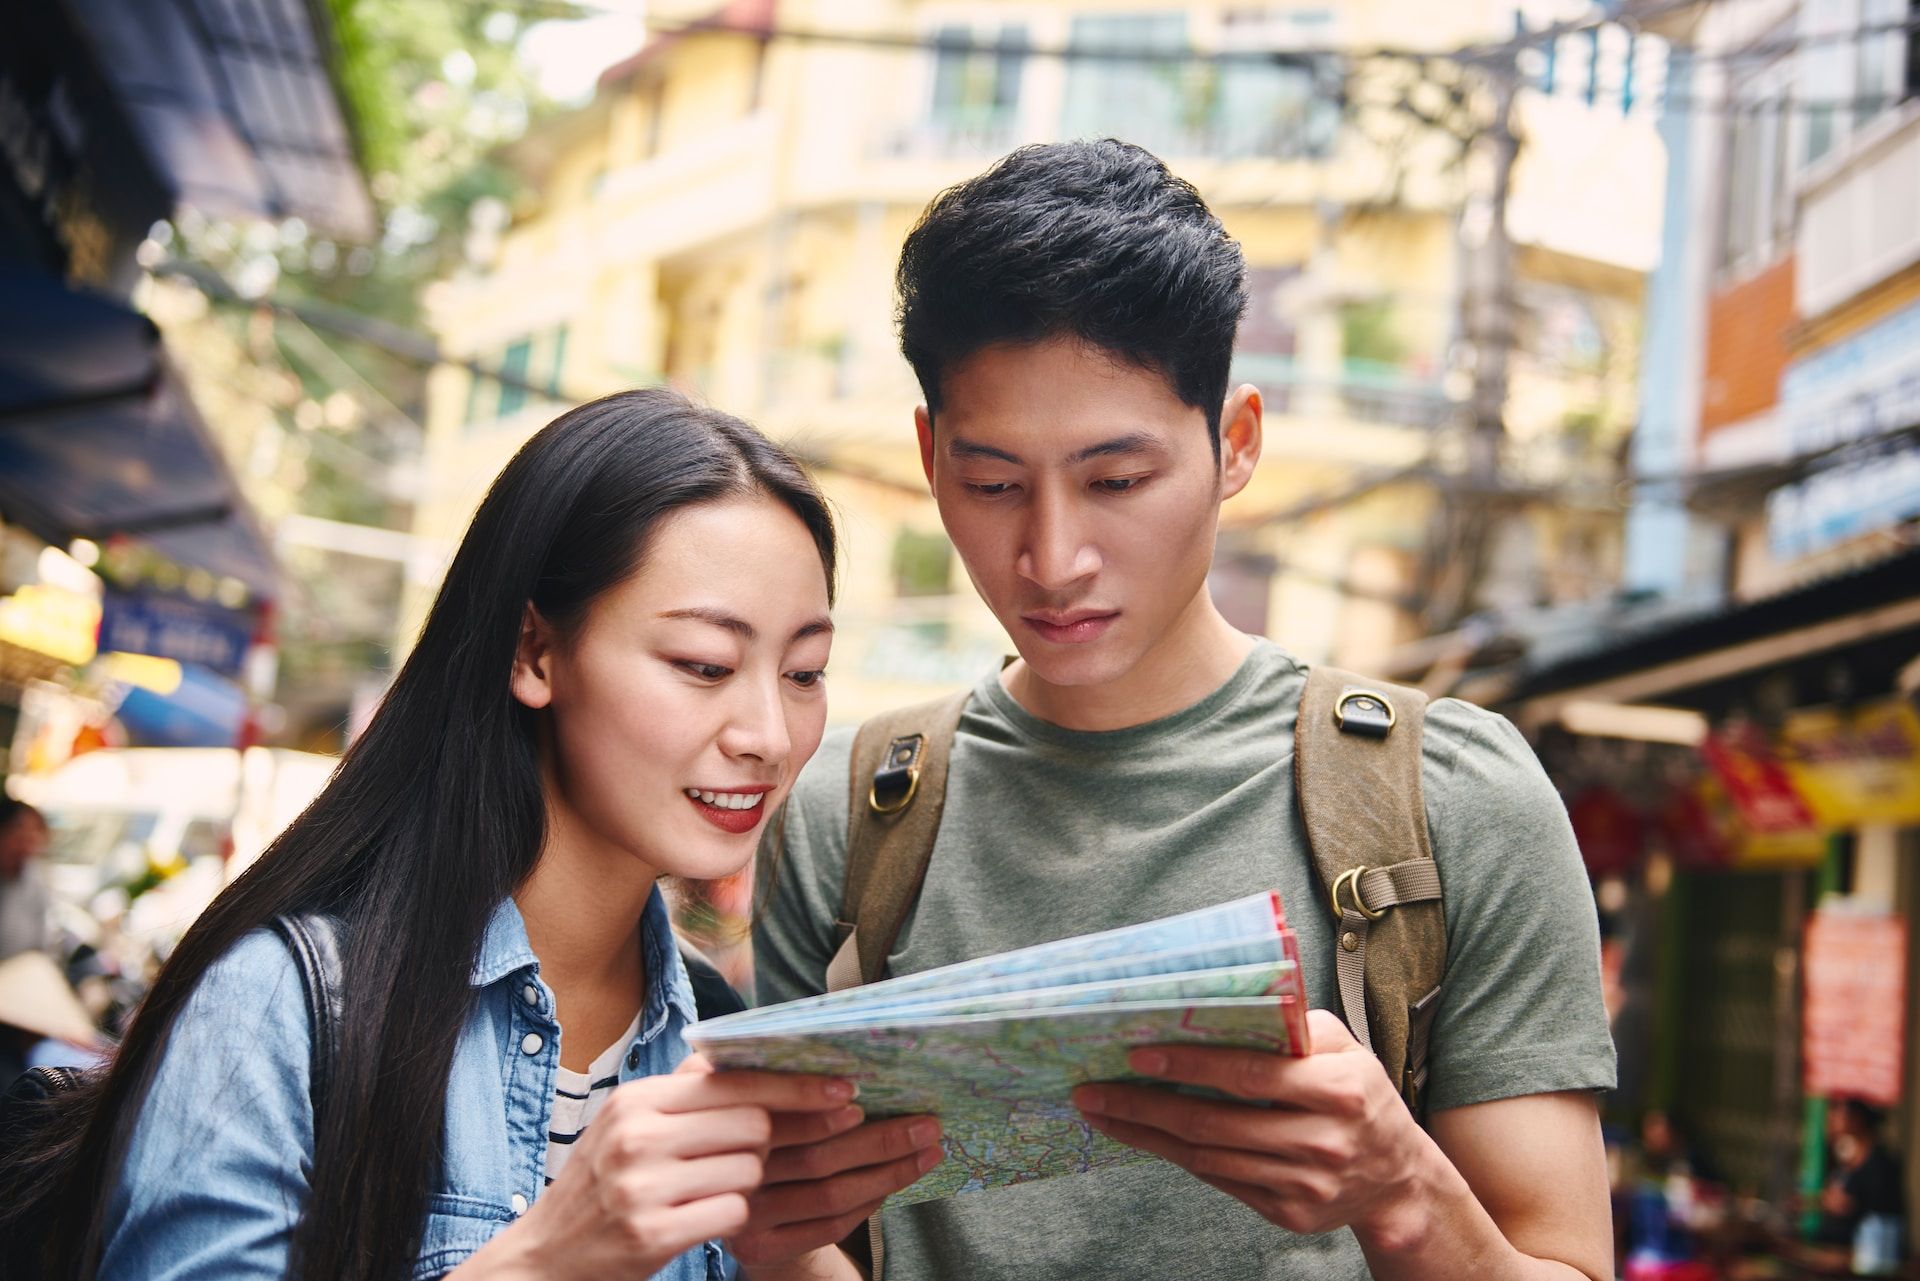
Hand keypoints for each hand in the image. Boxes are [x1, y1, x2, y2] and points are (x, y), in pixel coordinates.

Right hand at [454, 1055, 855, 1280]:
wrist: (544, 1259)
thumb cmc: (601, 1187)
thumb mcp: (630, 1125)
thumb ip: (686, 1091)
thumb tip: (752, 1051)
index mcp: (638, 1100)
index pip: (735, 1081)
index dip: (796, 1085)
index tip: (844, 1088)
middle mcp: (638, 1136)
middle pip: (753, 1124)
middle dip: (775, 1141)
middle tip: (775, 1150)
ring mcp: (644, 1186)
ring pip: (749, 1169)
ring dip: (749, 1182)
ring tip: (714, 1189)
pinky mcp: (653, 1234)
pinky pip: (733, 1212)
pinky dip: (733, 1214)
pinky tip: (706, 1216)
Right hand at [727, 1088, 945, 1267]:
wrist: (720, 1199)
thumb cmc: (753, 1123)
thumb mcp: (748, 1088)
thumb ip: (775, 1071)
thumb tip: (844, 1047)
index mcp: (720, 1125)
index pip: (770, 1111)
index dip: (812, 1102)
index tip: (858, 1092)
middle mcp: (726, 1173)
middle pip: (815, 1156)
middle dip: (880, 1139)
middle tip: (928, 1124)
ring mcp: (744, 1216)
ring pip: (830, 1194)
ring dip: (888, 1173)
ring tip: (929, 1151)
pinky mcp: (761, 1248)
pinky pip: (827, 1226)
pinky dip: (868, 1203)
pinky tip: (895, 1183)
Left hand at [1071, 1009, 1425, 1242]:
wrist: (1396, 1177)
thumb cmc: (1359, 1094)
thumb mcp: (1344, 1048)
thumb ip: (1291, 1026)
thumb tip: (1220, 1006)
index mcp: (1338, 1090)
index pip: (1249, 1074)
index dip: (1189, 1064)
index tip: (1137, 1053)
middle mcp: (1322, 1141)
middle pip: (1215, 1123)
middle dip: (1144, 1105)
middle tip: (1093, 1091)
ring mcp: (1305, 1184)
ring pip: (1208, 1158)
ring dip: (1148, 1136)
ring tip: (1103, 1114)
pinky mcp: (1288, 1213)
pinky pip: (1219, 1181)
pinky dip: (1177, 1157)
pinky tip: (1146, 1137)